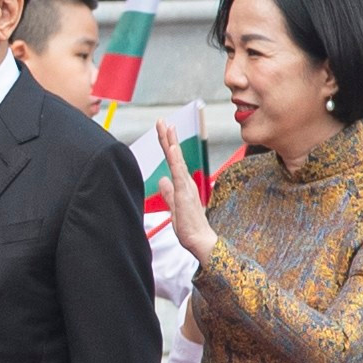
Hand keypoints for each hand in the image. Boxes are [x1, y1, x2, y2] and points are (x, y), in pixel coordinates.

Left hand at [157, 120, 216, 260]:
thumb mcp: (174, 207)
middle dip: (168, 137)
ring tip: (167, 127)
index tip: (164, 130)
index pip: (173, 161)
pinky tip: (173, 148)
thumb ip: (168, 193)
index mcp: (182, 185)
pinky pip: (179, 173)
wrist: (200, 241)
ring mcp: (186, 186)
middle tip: (162, 121)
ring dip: (171, 143)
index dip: (168, 145)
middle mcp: (185, 182)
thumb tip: (162, 180)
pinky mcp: (184, 193)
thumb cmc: (190, 228)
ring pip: (177, 160)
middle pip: (175, 156)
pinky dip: (176, 159)